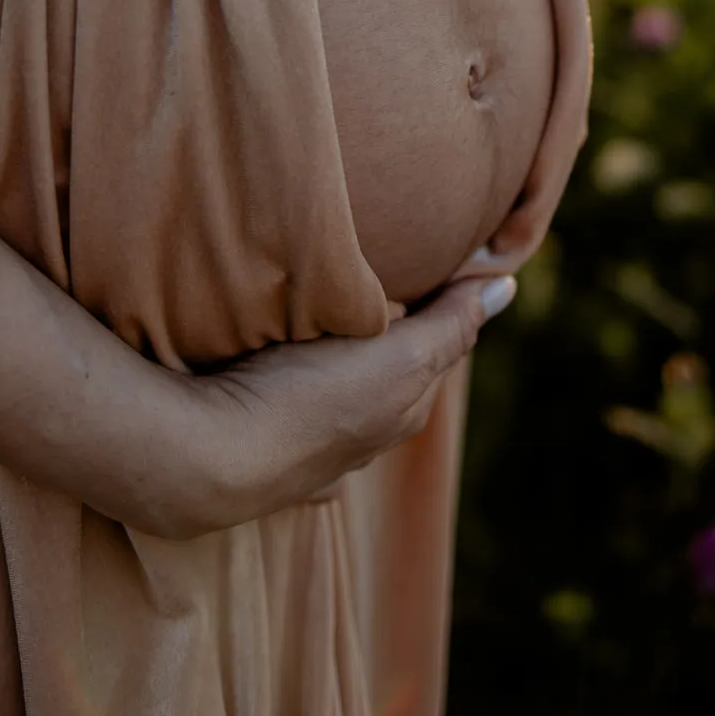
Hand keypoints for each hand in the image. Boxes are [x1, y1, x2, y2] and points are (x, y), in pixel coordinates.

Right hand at [160, 275, 516, 536]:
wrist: (208, 461)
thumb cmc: (306, 401)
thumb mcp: (394, 357)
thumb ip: (448, 325)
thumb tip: (506, 287)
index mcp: (403, 408)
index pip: (435, 342)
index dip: (434, 299)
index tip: (424, 254)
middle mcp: (366, 438)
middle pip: (391, 372)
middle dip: (390, 335)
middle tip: (377, 278)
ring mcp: (315, 456)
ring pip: (344, 399)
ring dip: (342, 365)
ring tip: (327, 318)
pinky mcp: (268, 459)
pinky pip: (297, 427)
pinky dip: (304, 405)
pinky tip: (293, 390)